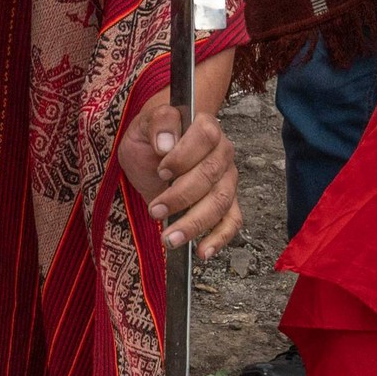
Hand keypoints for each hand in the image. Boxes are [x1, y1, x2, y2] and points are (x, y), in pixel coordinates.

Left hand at [118, 97, 241, 259]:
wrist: (156, 151)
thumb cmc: (151, 138)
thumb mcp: (144, 124)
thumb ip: (158, 123)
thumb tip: (165, 143)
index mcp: (205, 127)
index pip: (205, 138)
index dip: (184, 156)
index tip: (161, 170)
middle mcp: (222, 153)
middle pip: (211, 176)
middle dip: (181, 197)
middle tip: (154, 210)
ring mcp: (227, 179)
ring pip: (220, 202)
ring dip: (195, 223)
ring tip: (170, 239)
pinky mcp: (226, 202)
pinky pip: (232, 221)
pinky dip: (220, 238)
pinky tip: (203, 252)